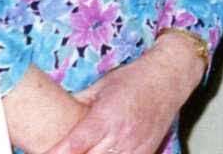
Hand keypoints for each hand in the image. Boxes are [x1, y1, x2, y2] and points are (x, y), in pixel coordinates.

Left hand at [44, 35, 205, 153]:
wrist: (169, 78)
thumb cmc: (135, 79)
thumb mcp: (100, 87)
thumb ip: (77, 104)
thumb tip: (53, 114)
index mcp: (105, 117)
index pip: (73, 146)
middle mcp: (120, 136)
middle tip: (61, 151)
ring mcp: (134, 148)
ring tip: (85, 150)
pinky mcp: (145, 153)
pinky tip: (105, 152)